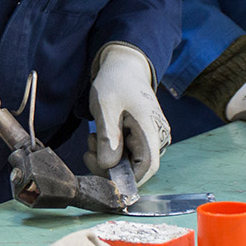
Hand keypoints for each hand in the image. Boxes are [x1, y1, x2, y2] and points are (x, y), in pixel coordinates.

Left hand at [82, 43, 171, 182]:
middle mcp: (156, 137)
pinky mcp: (141, 137)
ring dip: (108, 158)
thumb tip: (108, 166)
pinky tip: (98, 138)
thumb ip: (108, 137)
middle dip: (109, 166)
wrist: (124, 66)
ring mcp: (150, 137)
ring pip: (130, 162)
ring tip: (91, 139)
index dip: (127, 179)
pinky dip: (111, 151)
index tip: (102, 173)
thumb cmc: (116, 81)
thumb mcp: (106, 106)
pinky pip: (127, 154)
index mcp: (151, 129)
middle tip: (89, 151)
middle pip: (137, 168)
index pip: (147, 167)